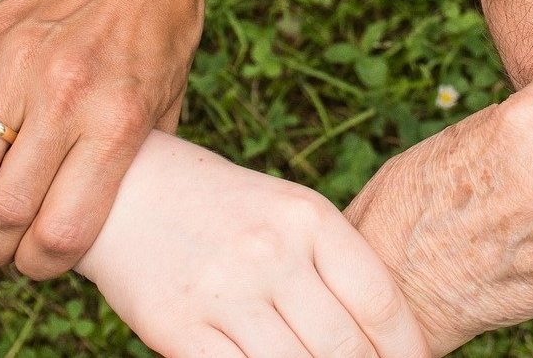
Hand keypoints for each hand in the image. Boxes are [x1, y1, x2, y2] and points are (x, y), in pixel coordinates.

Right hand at [0, 0, 209, 278]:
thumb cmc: (163, 26)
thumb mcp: (170, 99)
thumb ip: (138, 159)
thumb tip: (109, 216)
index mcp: (117, 121)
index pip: (62, 229)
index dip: (42, 265)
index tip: (39, 265)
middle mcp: (65, 98)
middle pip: (3, 211)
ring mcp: (18, 68)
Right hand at [79, 133, 428, 357]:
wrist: (126, 190)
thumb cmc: (224, 208)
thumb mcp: (286, 211)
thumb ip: (332, 264)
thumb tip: (385, 335)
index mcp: (307, 217)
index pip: (379, 300)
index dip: (406, 348)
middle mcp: (270, 251)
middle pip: (344, 346)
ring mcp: (223, 291)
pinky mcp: (177, 327)